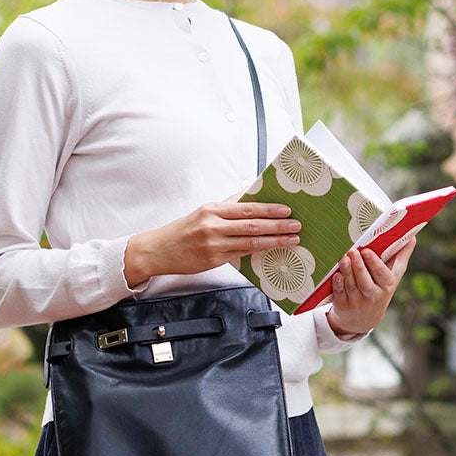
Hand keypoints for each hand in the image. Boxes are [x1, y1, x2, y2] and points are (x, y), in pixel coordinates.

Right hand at [123, 192, 301, 286]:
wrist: (159, 251)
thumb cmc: (184, 231)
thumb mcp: (204, 213)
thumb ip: (227, 207)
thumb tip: (250, 196)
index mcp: (212, 210)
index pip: (246, 207)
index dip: (268, 209)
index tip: (286, 209)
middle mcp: (213, 226)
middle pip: (253, 225)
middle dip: (277, 225)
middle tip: (296, 225)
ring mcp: (214, 244)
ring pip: (251, 241)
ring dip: (274, 241)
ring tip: (292, 239)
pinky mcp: (214, 260)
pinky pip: (242, 254)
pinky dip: (259, 251)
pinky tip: (272, 250)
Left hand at [325, 236, 416, 337]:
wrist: (364, 319)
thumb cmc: (380, 289)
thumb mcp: (394, 276)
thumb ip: (401, 256)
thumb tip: (413, 236)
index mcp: (387, 286)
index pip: (382, 275)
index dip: (374, 264)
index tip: (367, 251)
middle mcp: (373, 296)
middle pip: (366, 282)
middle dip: (359, 267)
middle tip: (353, 251)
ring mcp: (357, 302)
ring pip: (352, 286)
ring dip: (347, 272)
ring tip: (344, 259)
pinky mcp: (344, 306)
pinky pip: (340, 295)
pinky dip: (338, 285)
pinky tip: (337, 275)